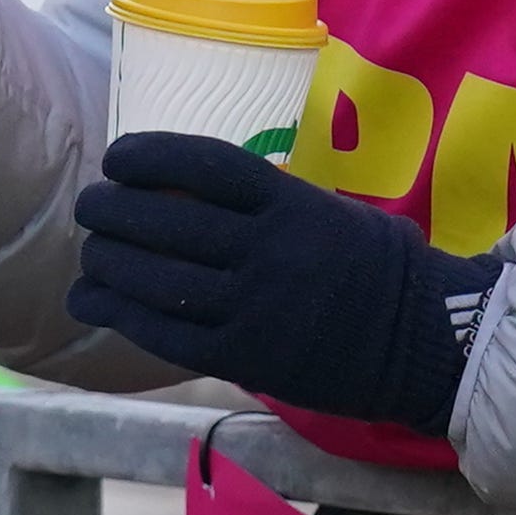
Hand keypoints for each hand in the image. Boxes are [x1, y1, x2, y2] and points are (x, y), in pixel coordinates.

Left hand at [67, 132, 500, 434]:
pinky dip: (122, 316)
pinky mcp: (249, 358)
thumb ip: (264, 202)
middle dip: (112, 212)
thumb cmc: (373, 268)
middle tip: (90, 207)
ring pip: (157, 282)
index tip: (117, 157)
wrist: (426, 341)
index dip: (149, 156)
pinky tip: (93, 303)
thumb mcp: (328, 212)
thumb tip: (177, 190)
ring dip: (107, 266)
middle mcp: (271, 251)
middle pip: (166, 224)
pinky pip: (168, 336)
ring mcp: (258, 307)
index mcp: (292, 205)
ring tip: (90, 258)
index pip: (205, 166)